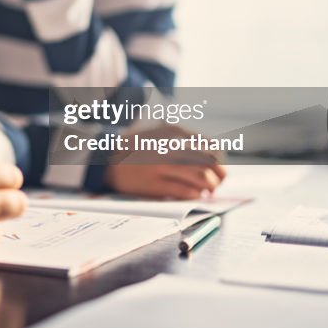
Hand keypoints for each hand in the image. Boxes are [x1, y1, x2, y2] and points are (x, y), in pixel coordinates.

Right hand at [105, 124, 226, 199]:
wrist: (107, 158)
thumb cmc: (139, 148)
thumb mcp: (162, 134)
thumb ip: (185, 141)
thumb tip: (214, 158)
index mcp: (176, 133)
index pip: (212, 147)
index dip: (220, 161)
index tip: (220, 169)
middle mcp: (172, 147)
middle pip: (209, 163)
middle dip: (219, 176)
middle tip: (217, 184)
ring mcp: (163, 166)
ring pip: (201, 177)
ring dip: (209, 187)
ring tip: (207, 191)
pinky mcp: (155, 184)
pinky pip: (185, 191)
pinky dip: (195, 195)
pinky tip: (195, 195)